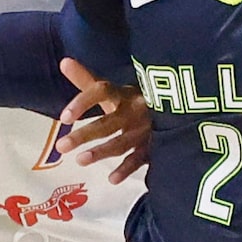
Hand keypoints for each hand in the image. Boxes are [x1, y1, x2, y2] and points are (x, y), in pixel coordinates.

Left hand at [56, 57, 151, 183]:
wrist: (179, 111)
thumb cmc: (135, 103)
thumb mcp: (114, 91)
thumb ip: (87, 79)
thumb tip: (63, 61)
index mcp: (124, 93)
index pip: (101, 91)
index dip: (83, 102)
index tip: (64, 117)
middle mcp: (135, 110)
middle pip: (108, 122)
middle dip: (84, 134)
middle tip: (61, 147)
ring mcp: (146, 130)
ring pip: (122, 142)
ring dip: (102, 151)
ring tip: (80, 160)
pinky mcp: (156, 147)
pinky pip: (141, 159)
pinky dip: (127, 169)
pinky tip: (112, 179)